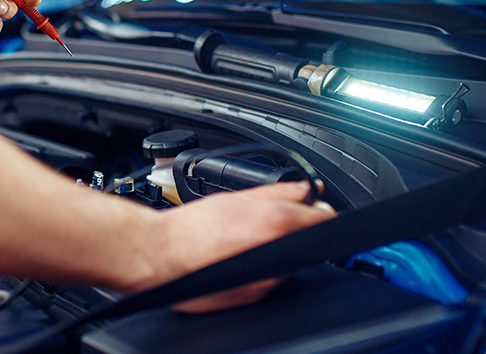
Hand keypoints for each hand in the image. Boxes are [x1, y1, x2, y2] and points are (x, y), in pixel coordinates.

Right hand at [144, 181, 335, 312]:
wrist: (161, 256)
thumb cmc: (191, 228)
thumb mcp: (237, 197)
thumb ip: (279, 191)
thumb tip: (306, 189)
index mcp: (276, 225)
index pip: (324, 219)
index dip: (319, 211)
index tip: (314, 208)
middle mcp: (277, 257)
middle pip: (304, 242)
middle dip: (291, 231)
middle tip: (261, 223)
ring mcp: (267, 282)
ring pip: (286, 263)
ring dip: (273, 252)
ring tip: (240, 242)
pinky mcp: (255, 297)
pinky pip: (268, 280)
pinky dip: (258, 269)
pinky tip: (233, 258)